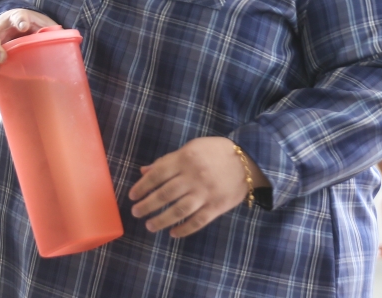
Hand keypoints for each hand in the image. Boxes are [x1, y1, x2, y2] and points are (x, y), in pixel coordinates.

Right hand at [0, 8, 57, 80]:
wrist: (21, 27)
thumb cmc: (34, 28)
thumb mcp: (45, 28)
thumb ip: (50, 33)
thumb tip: (54, 41)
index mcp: (17, 18)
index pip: (18, 16)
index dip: (20, 21)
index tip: (24, 27)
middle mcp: (0, 27)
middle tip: (2, 60)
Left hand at [129, 137, 268, 237]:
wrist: (249, 161)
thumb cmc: (216, 152)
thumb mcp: (192, 148)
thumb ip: (168, 160)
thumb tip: (145, 172)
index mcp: (186, 159)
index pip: (158, 174)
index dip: (142, 186)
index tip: (132, 195)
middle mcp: (194, 176)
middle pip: (165, 194)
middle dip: (147, 205)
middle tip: (136, 212)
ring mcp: (206, 193)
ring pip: (179, 210)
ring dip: (161, 220)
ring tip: (149, 225)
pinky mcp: (217, 207)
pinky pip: (198, 221)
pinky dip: (184, 229)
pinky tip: (172, 233)